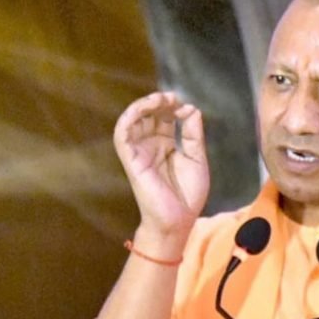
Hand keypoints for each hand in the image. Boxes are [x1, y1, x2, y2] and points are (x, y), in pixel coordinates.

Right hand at [114, 92, 208, 236]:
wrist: (179, 220)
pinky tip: (144, 107)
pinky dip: (129, 117)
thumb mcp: (196, 158)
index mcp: (165, 145)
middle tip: (172, 98)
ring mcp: (139, 152)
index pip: (164, 117)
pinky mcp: (131, 159)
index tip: (186, 107)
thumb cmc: (188, 195)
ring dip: (144, 105)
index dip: (174, 107)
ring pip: (133, 119)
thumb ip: (192, 133)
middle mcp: (150, 145)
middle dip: (160, 102)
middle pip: (149, 114)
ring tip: (160, 99)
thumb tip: (190, 108)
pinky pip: (122, 134)